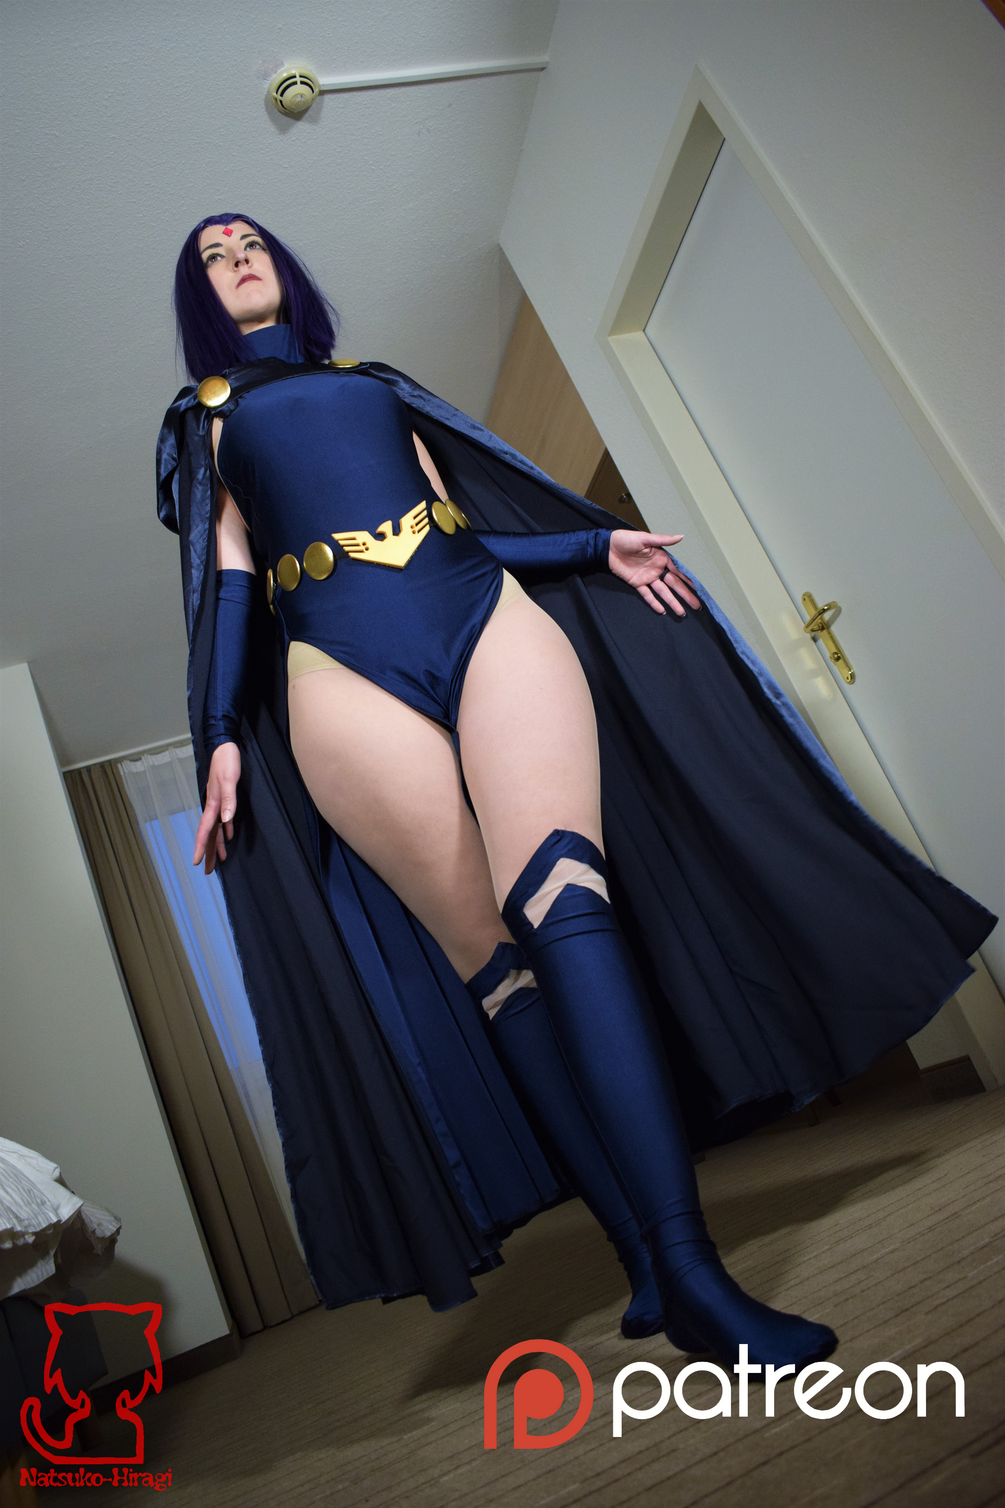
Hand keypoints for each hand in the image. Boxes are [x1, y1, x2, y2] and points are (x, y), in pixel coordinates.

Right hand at [193, 742, 241, 874]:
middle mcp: (214, 806)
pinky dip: (225, 830)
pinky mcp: (224, 798)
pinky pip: (223, 820)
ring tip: (218, 860)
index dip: (200, 847)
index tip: (196, 862)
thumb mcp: (230, 780)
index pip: (204, 831)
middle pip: (209, 835)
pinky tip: (228, 837)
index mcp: (213, 804)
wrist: (225, 746)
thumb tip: (226, 820)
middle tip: (207, 871)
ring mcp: (218, 803)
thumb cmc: (226, 761)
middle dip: (207, 852)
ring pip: (216, 829)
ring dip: (216, 844)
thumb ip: (229, 800)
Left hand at [608, 530, 701, 615]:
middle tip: (696, 606)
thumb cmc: (625, 539)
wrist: (607, 547)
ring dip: (672, 602)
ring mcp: (647, 578)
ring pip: (663, 592)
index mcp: (661, 558)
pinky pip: (647, 595)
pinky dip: (654, 602)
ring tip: (681, 612)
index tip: (698, 591)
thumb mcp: (645, 538)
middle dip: (685, 595)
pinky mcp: (636, 583)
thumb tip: (681, 537)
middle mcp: (657, 569)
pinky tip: (662, 610)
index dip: (688, 582)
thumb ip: (663, 540)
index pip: (678, 573)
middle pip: (674, 585)